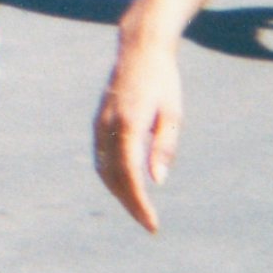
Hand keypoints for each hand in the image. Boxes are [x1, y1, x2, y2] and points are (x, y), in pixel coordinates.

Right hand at [94, 32, 183, 230]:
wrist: (140, 49)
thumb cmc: (162, 81)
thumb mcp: (173, 113)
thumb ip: (164, 146)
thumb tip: (157, 181)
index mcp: (129, 123)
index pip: (129, 173)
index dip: (139, 202)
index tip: (151, 223)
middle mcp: (109, 125)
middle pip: (112, 176)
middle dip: (129, 203)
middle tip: (148, 223)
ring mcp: (100, 122)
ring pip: (102, 168)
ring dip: (118, 192)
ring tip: (138, 208)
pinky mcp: (99, 121)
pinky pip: (100, 156)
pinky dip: (111, 176)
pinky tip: (126, 185)